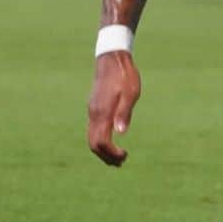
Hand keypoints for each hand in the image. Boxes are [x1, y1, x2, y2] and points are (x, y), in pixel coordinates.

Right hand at [87, 50, 140, 166]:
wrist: (112, 58)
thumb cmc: (125, 76)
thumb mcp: (130, 93)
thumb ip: (125, 112)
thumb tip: (121, 133)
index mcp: (103, 113)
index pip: (102, 142)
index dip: (112, 153)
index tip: (125, 156)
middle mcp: (94, 114)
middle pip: (93, 145)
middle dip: (106, 157)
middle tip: (121, 162)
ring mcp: (92, 111)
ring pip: (91, 138)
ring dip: (103, 150)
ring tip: (118, 157)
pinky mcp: (94, 107)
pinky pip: (93, 130)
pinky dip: (100, 140)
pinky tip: (111, 141)